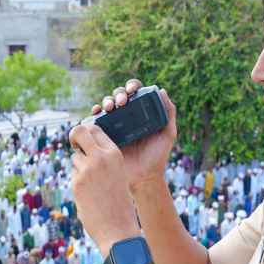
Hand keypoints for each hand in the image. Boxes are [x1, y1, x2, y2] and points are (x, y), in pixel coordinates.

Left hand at [69, 125, 140, 253]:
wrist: (118, 229)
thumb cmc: (119, 202)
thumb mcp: (117, 174)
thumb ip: (102, 161)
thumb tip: (81, 151)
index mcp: (115, 154)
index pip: (95, 129)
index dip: (87, 133)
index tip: (84, 140)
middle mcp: (100, 158)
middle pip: (79, 132)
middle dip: (74, 135)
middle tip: (74, 144)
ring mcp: (87, 169)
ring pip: (75, 158)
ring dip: (79, 168)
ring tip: (93, 185)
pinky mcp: (77, 183)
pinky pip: (74, 175)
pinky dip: (78, 183)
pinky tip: (90, 196)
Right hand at [91, 79, 177, 193]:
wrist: (143, 176)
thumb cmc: (157, 156)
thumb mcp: (168, 133)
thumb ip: (169, 113)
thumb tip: (162, 91)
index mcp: (141, 113)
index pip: (135, 93)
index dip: (132, 87)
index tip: (133, 91)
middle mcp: (127, 117)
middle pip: (118, 97)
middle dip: (118, 94)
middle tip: (121, 102)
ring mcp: (115, 126)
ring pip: (106, 106)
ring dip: (106, 101)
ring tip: (109, 108)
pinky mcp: (104, 136)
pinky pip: (96, 122)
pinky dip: (94, 114)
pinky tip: (96, 113)